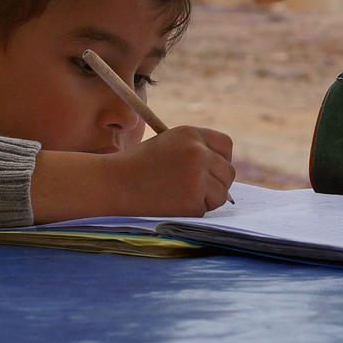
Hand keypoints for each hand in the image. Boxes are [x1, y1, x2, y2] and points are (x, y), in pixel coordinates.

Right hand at [30, 125, 234, 222]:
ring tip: (180, 194)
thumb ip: (194, 149)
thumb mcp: (167, 143)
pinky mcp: (193, 200)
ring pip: (222, 192)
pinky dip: (194, 209)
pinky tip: (173, 202)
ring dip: (207, 197)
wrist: (114, 183)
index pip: (225, 145)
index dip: (220, 158)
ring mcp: (198, 176)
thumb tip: (221, 169)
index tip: (211, 168)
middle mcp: (198, 152)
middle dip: (216, 181)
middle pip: (228, 171)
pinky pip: (207, 208)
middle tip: (194, 187)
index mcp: (191, 133)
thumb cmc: (138, 164)